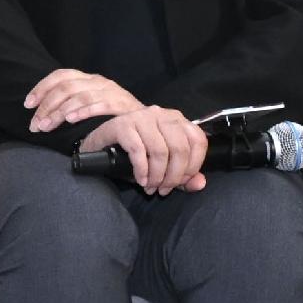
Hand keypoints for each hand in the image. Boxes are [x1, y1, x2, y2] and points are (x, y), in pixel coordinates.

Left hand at [25, 67, 136, 131]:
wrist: (147, 123)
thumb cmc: (113, 115)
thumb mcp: (90, 103)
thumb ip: (71, 103)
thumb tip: (41, 114)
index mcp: (88, 78)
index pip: (60, 76)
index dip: (41, 88)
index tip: (28, 104)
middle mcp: (98, 81)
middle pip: (65, 88)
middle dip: (46, 106)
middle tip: (36, 124)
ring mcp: (111, 91)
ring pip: (78, 97)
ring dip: (59, 112)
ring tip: (47, 126)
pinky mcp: (121, 104)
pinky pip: (99, 105)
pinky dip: (82, 111)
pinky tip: (70, 119)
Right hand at [78, 103, 210, 194]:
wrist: (102, 142)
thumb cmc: (136, 152)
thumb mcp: (164, 164)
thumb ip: (185, 175)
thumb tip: (200, 183)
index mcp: (176, 120)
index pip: (197, 140)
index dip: (193, 165)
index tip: (183, 181)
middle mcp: (161, 114)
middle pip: (179, 148)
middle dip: (174, 175)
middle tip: (164, 189)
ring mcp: (141, 117)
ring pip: (160, 151)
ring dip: (157, 175)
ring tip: (151, 187)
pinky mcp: (122, 124)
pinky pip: (138, 150)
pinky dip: (141, 170)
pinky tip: (141, 179)